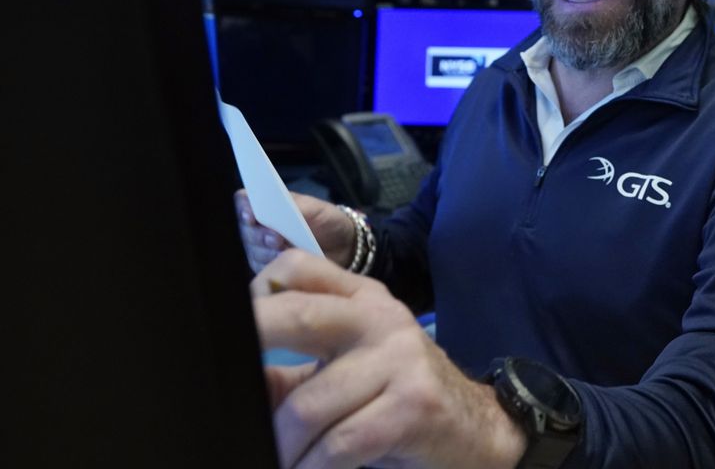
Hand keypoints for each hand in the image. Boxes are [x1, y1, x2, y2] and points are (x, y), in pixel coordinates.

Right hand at [236, 190, 358, 272]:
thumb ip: (294, 204)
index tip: (252, 216)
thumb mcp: (316, 208)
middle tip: (277, 239)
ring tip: (286, 250)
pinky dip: (274, 265)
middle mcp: (258, 225)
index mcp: (266, 203)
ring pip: (251, 250)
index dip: (243, 208)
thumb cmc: (327, 221)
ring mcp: (260, 246)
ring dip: (267, 252)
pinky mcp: (266, 266)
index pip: (243, 202)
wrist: (343, 246)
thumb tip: (271, 204)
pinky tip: (287, 262)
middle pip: (243, 229)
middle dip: (259, 235)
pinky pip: (261, 268)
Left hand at [252, 250, 525, 468]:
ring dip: (285, 447)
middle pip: (296, 315)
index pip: (298, 269)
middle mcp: (382, 318)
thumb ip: (293, 373)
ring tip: (284, 459)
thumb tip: (242, 381)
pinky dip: (313, 467)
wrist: (477, 430)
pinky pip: (338, 445)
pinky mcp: (412, 406)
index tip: (238, 334)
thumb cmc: (402, 400)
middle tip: (233, 392)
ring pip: (307, 406)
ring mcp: (400, 359)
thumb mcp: (349, 374)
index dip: (257, 292)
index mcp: (363, 299)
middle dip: (252, 345)